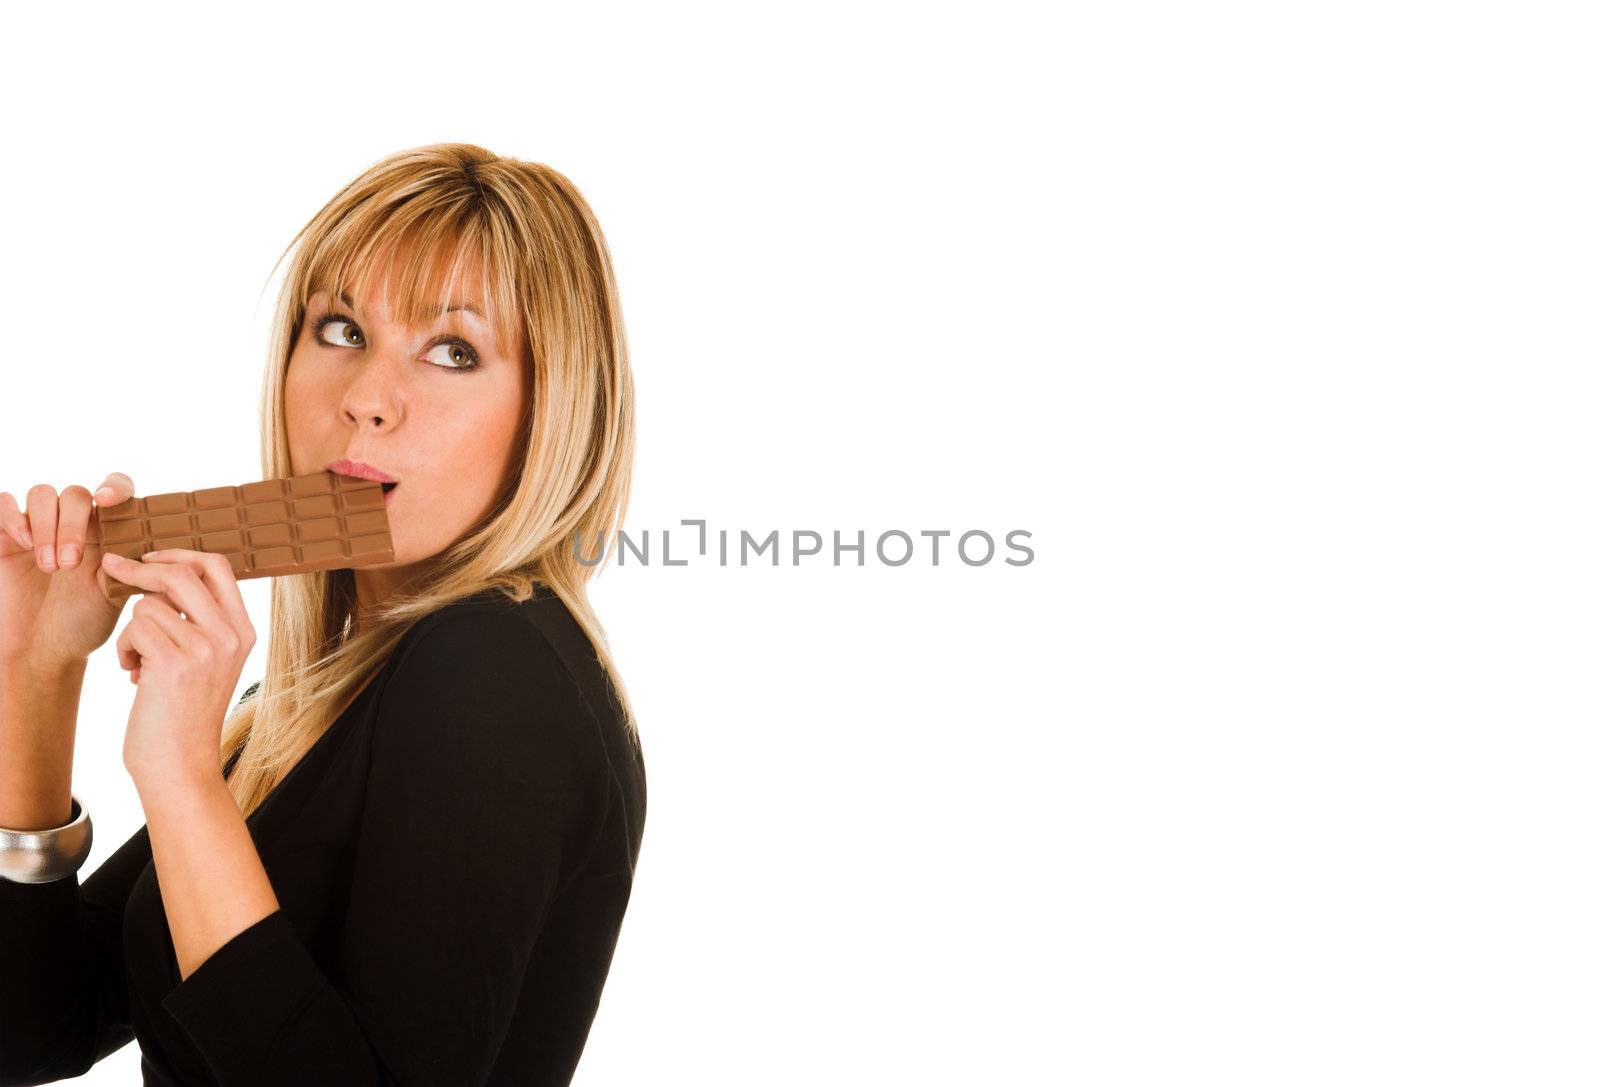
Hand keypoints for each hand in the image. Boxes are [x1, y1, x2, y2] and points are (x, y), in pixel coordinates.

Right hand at [0, 473, 137, 666]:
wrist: (41, 650)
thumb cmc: (82, 624)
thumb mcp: (114, 596)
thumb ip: (131, 566)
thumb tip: (153, 547)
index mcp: (107, 532)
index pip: (115, 491)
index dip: (114, 487)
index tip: (107, 501)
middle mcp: (74, 524)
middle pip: (76, 495)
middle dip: (72, 526)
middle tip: (70, 564)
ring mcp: (38, 528)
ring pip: (42, 494)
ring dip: (46, 526)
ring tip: (49, 566)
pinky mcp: (6, 537)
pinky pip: (4, 504)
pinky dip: (13, 517)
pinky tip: (24, 543)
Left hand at [101, 549, 256, 784]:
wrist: (180, 764)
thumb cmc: (183, 713)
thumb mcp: (207, 661)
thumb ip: (199, 621)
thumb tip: (161, 573)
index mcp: (244, 631)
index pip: (217, 567)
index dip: (181, 554)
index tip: (151, 558)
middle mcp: (231, 636)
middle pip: (182, 572)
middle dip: (141, 569)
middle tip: (114, 570)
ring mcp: (207, 649)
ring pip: (149, 603)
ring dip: (132, 629)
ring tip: (137, 660)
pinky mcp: (176, 663)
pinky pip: (136, 628)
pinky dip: (125, 648)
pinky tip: (132, 673)